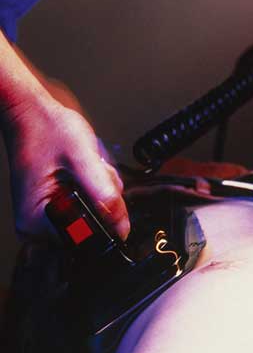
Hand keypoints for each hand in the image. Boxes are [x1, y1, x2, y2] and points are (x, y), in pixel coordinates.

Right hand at [2, 96, 128, 240]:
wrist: (31, 113)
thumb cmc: (47, 128)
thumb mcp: (82, 158)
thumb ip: (104, 193)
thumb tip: (121, 227)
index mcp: (36, 220)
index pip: (89, 239)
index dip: (107, 216)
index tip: (101, 188)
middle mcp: (36, 227)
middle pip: (93, 232)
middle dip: (104, 203)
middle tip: (92, 173)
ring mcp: (44, 221)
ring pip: (94, 221)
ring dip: (101, 196)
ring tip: (87, 170)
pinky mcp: (54, 212)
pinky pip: (87, 212)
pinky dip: (94, 194)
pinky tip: (84, 175)